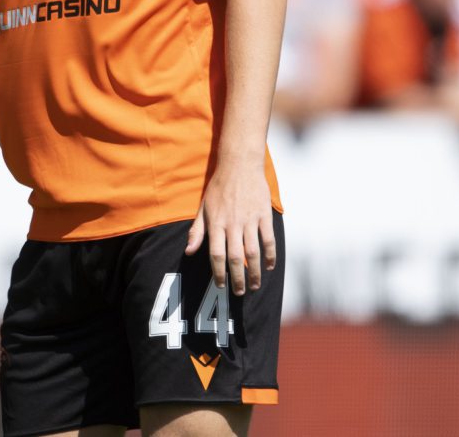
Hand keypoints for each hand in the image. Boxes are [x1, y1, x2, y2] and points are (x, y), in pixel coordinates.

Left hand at [185, 161, 275, 295]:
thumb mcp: (203, 207)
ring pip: (253, 252)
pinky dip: (270, 255)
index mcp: (216, 223)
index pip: (216, 254)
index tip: (220, 285)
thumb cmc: (218, 187)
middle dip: (237, 278)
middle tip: (239, 292)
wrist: (239, 165)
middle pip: (235, 258)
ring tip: (254, 285)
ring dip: (255, 272)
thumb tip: (188, 252)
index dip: (218, 272)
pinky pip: (268, 239)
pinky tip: (269, 266)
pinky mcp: (264, 215)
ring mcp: (250, 220)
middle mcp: (233, 224)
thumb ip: (197, 231)